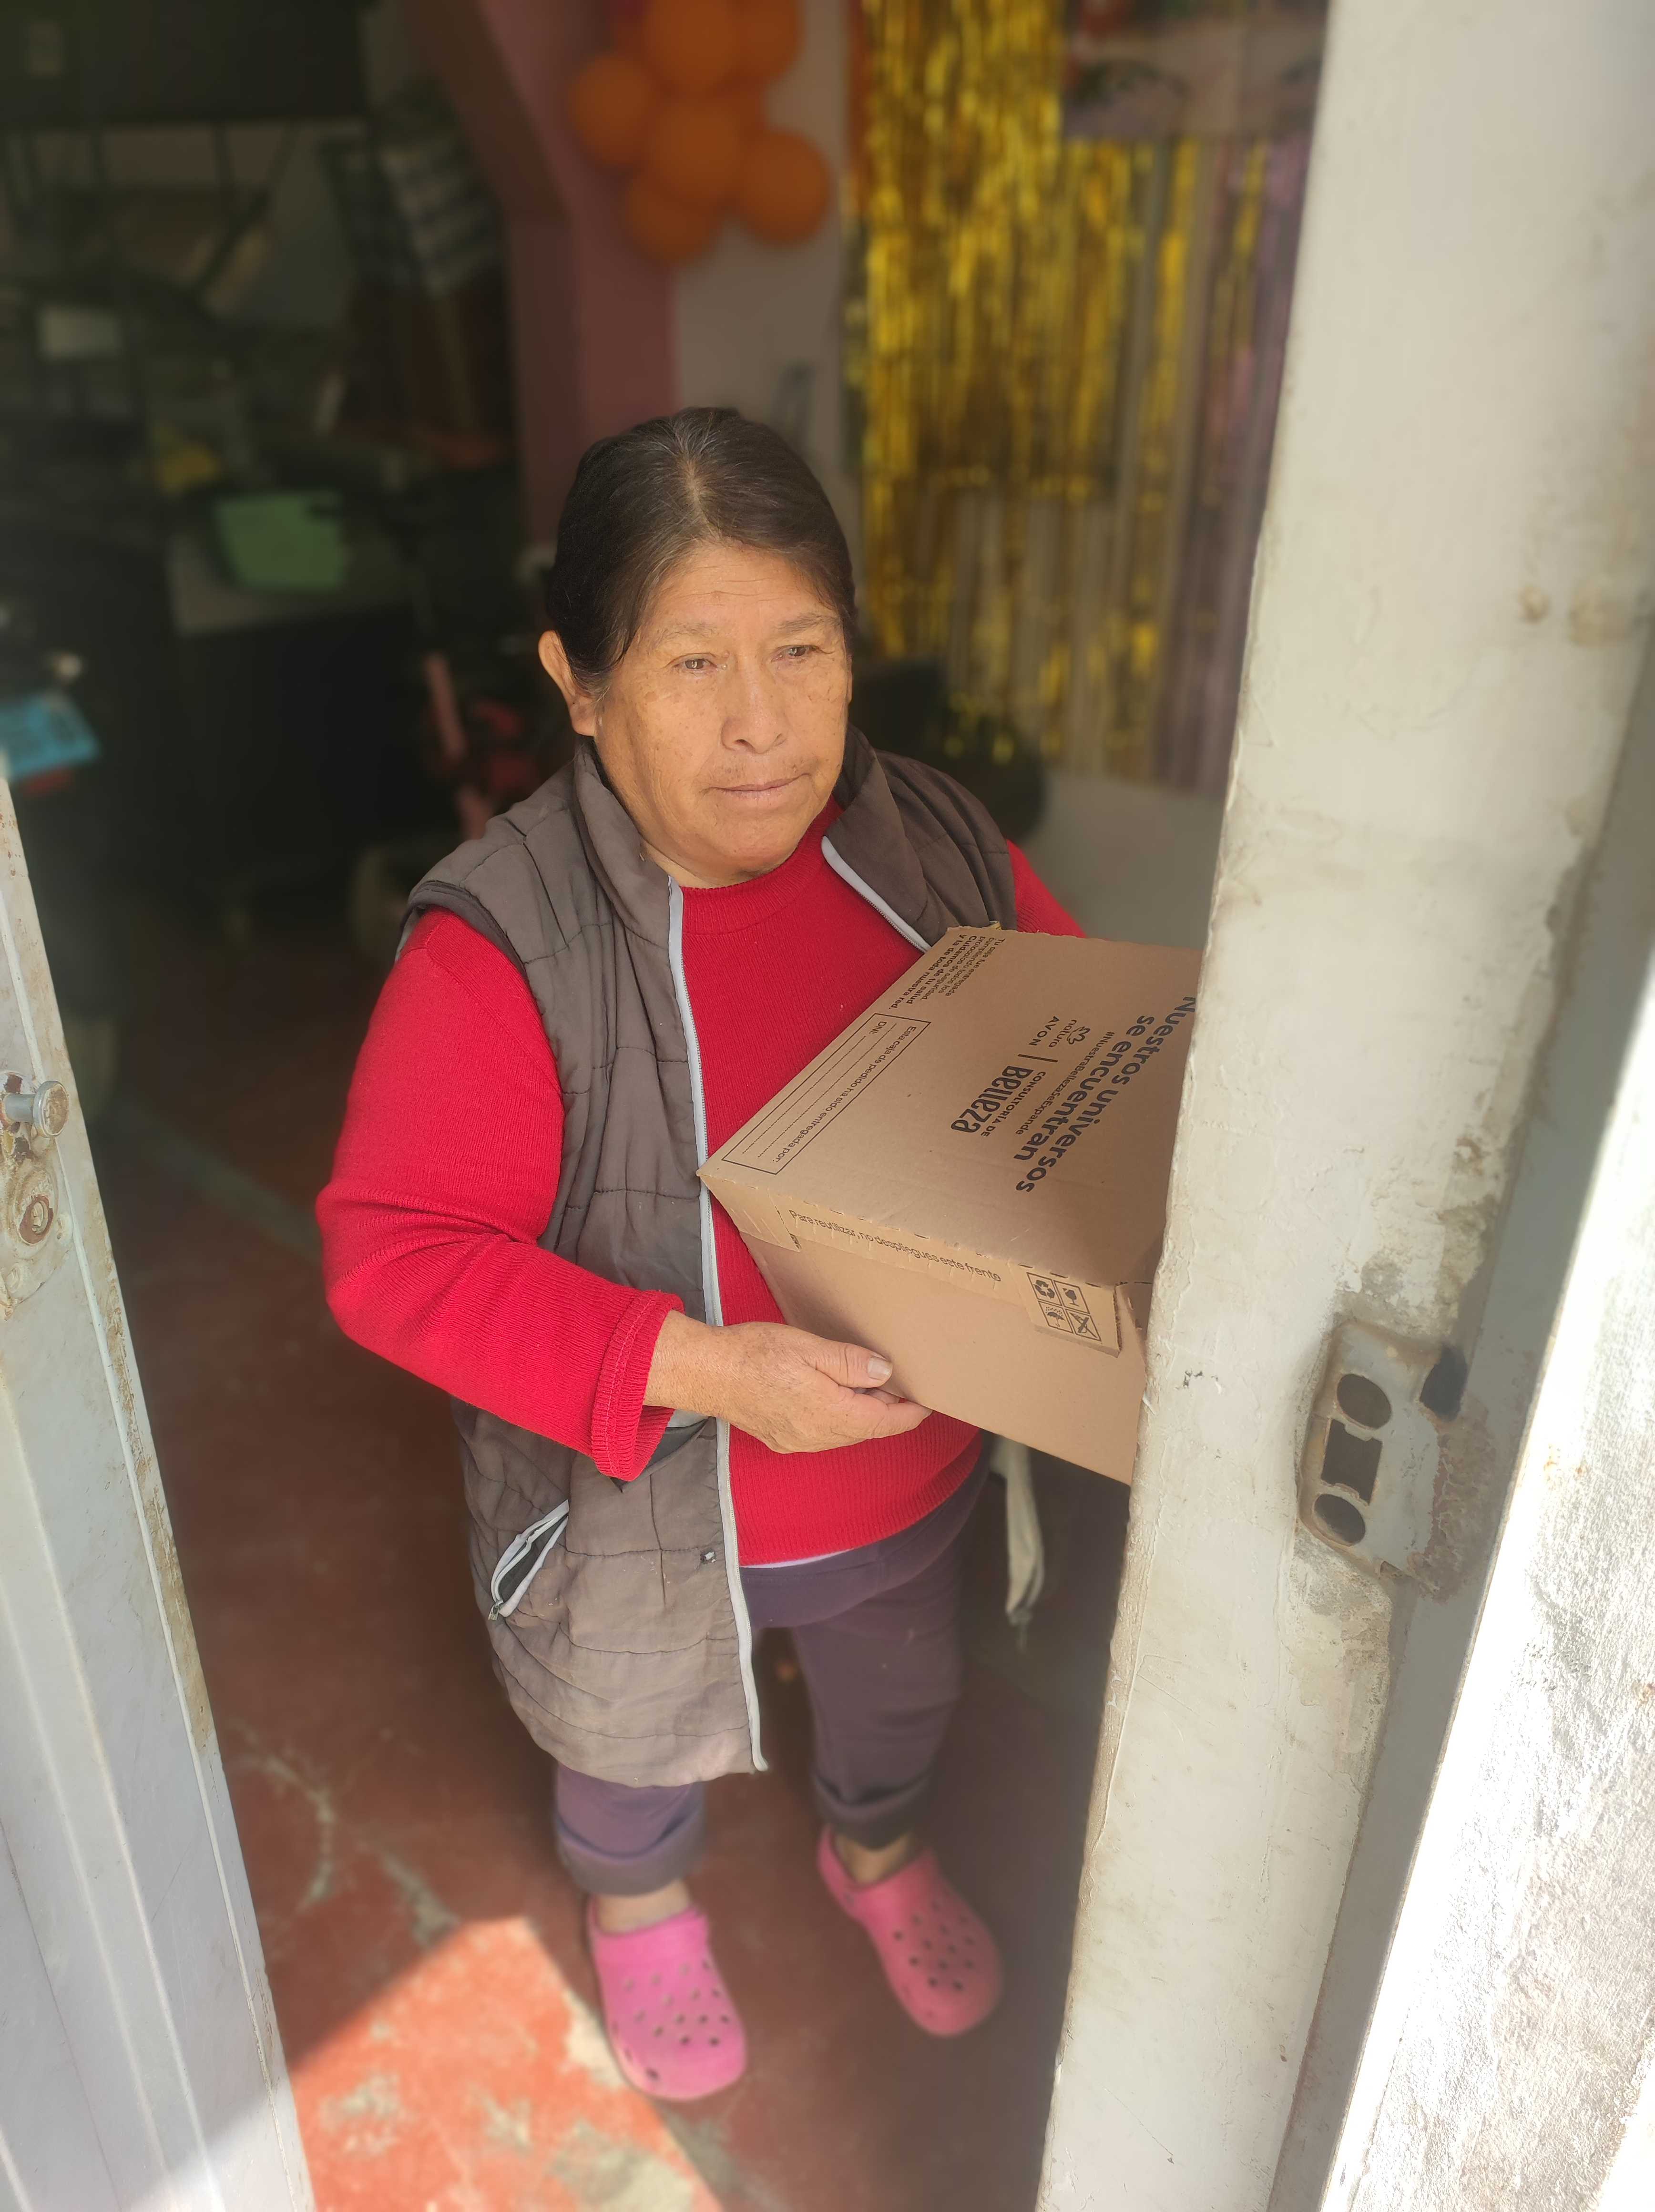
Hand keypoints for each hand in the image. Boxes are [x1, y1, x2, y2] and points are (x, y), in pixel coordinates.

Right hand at [645, 1312, 929, 1454]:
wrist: (708, 1373)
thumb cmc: (755, 1354)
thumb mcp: (809, 1347)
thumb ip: (850, 1363)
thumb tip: (886, 1372)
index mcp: (830, 1413)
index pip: (885, 1423)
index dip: (910, 1413)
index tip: (927, 1402)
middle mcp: (818, 1436)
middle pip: (867, 1430)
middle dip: (888, 1411)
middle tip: (903, 1386)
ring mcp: (799, 1441)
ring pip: (846, 1434)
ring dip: (863, 1415)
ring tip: (872, 1387)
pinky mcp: (783, 1439)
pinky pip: (824, 1435)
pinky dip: (840, 1419)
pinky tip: (836, 1397)